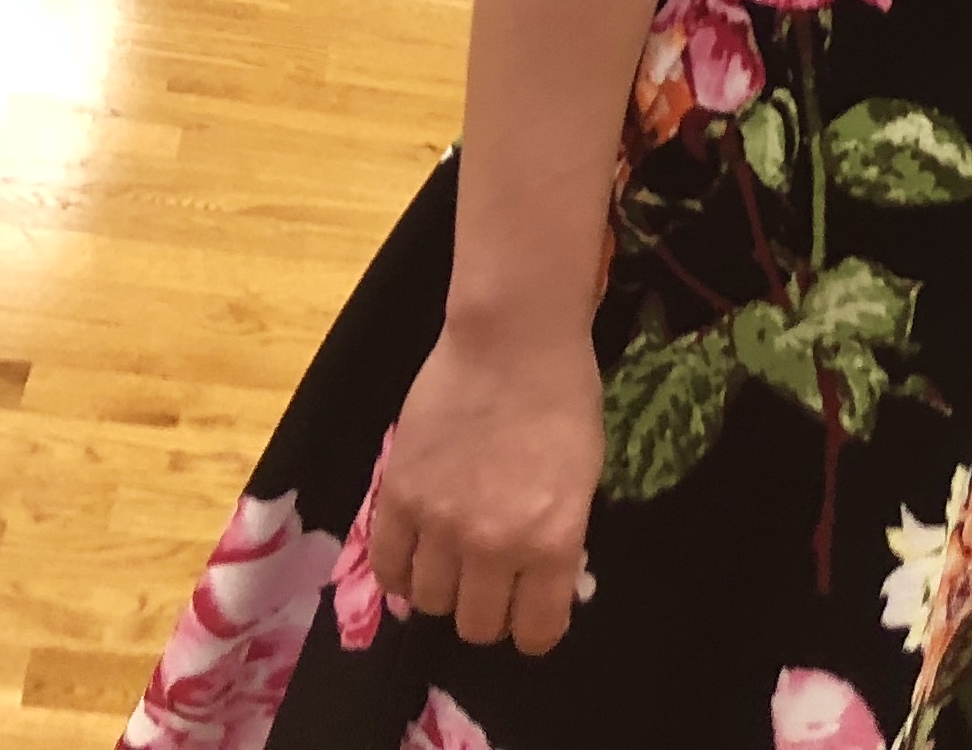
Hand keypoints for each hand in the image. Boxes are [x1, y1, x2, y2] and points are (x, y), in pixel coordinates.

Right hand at [372, 325, 606, 655]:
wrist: (511, 340)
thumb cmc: (565, 396)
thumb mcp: (584, 475)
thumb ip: (561, 535)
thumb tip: (545, 579)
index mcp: (552, 541)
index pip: (537, 631)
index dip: (535, 631)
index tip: (532, 617)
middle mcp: (494, 545)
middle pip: (478, 625)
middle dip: (488, 615)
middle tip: (491, 589)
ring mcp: (440, 524)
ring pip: (430, 603)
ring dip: (443, 593)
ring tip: (451, 568)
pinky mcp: (398, 498)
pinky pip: (387, 566)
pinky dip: (400, 574)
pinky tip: (414, 560)